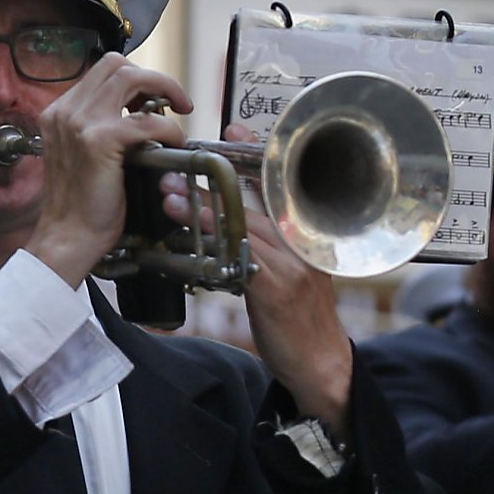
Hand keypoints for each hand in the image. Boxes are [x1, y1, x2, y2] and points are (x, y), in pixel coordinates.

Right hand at [24, 53, 194, 287]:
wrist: (66, 237)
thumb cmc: (79, 206)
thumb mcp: (80, 156)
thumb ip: (98, 129)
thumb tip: (137, 116)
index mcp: (58, 112)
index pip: (101, 72)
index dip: (135, 80)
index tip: (153, 101)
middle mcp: (65, 111)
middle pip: (116, 64)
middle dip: (153, 77)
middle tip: (175, 102)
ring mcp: (79, 123)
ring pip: (130, 78)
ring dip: (164, 89)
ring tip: (179, 112)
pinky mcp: (99, 141)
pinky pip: (146, 121)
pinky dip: (168, 128)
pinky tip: (174, 143)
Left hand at [162, 125, 352, 435]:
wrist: (321, 365)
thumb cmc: (297, 320)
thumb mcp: (285, 273)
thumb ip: (263, 243)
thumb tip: (227, 222)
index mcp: (304, 235)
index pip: (278, 186)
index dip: (255, 156)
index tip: (231, 128)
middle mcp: (302, 244)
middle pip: (256, 200)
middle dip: (214, 181)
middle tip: (179, 166)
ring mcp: (293, 265)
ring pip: (246, 225)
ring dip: (205, 209)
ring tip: (172, 197)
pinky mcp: (278, 290)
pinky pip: (244, 258)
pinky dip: (218, 242)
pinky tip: (194, 232)